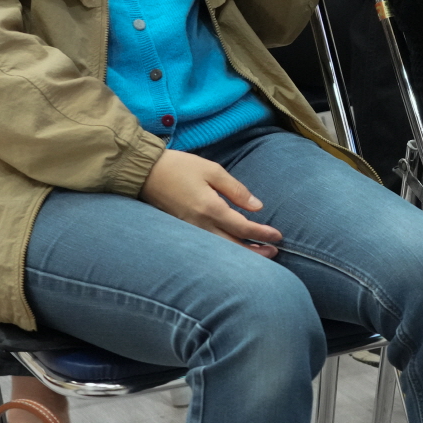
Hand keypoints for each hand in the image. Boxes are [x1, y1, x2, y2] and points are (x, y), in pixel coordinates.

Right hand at [140, 149, 282, 257]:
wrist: (144, 173)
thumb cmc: (180, 167)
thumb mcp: (212, 171)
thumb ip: (236, 190)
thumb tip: (258, 207)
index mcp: (210, 208)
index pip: (243, 227)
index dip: (262, 234)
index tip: (278, 236)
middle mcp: (200, 224)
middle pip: (233, 246)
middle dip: (255, 251)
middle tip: (274, 252)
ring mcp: (189, 230)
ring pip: (220, 249)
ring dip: (240, 254)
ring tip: (259, 255)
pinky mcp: (181, 231)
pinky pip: (207, 246)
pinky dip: (224, 250)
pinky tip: (232, 249)